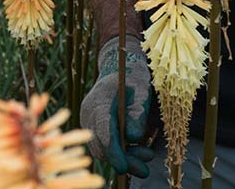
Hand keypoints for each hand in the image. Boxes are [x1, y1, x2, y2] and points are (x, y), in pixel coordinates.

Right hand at [80, 35, 154, 177]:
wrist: (119, 66)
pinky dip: (118, 152)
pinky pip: (102, 145)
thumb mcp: (142, 91)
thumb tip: (133, 138)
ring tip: (146, 158)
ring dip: (123, 157)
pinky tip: (136, 151)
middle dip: (122, 159)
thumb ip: (138, 114)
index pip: (104, 131)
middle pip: (101, 145)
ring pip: (101, 149)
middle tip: (145, 168)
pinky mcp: (92, 126)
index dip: (113, 151)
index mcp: (100, 100)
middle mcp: (89, 112)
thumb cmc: (133, 77)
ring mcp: (88, 119)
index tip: (123, 167)